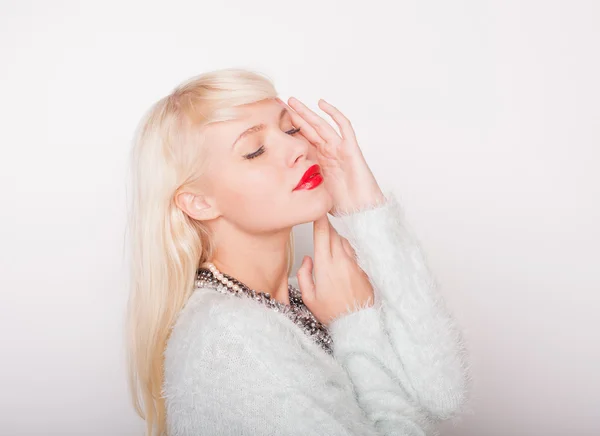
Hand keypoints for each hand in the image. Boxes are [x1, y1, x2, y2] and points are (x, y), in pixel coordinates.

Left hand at [284, 97, 385, 215]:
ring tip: (292, 101)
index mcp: (320, 160)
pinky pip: (344, 127)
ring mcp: (340, 149)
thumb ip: (303, 186)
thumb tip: (282, 191)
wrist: (362, 211)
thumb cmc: (344, 205)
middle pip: (309, 129)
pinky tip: (322, 104)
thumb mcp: (315, 193)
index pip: (302, 140)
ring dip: (307, 112)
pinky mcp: (351, 149)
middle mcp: (329, 152)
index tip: (275, 122)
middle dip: (295, 116)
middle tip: (280, 104)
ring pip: (321, 125)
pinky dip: (334, 114)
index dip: (290, 130)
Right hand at [296, 213, 374, 326]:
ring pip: (344, 241)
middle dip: (326, 227)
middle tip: (320, 223)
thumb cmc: (333, 314)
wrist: (359, 324)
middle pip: (334, 234)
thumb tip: (307, 260)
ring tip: (328, 242)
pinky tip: (340, 258)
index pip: (322, 234)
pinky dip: (345, 250)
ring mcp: (354, 264)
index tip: (317, 208)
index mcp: (326, 266)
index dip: (319, 218)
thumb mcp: (310, 298)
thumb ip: (304, 275)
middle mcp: (342, 261)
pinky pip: (353, 253)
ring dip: (336, 238)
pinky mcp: (363, 269)